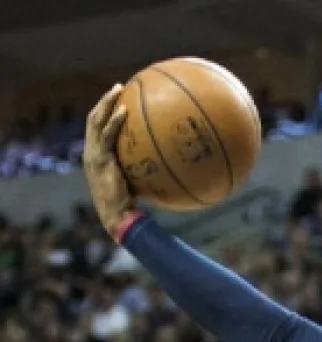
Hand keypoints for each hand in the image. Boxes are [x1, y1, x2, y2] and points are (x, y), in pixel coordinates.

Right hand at [82, 84, 135, 234]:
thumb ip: (145, 166)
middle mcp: (91, 152)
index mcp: (97, 155)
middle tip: (119, 87)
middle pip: (93, 119)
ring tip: (118, 90)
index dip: (106, 112)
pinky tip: (125, 111)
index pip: (98, 128)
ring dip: (105, 103)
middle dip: (105, 101)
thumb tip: (170, 158)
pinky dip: (114, 122)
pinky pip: (106, 136)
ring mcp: (93, 155)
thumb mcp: (137, 180)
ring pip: (95, 121)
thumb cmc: (132, 203)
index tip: (120, 98)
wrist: (118, 215)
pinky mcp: (99, 160)